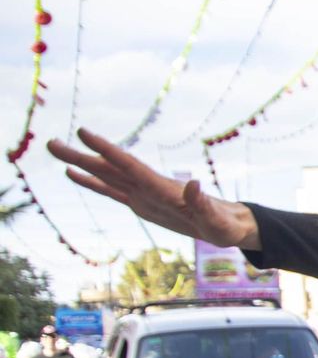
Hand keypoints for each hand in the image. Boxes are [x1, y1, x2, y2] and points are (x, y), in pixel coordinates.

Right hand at [48, 128, 261, 248]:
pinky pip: (111, 191)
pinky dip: (91, 183)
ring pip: (106, 175)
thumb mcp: (216, 220)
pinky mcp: (141, 204)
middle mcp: (149, 186)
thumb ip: (203, 204)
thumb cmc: (224, 224)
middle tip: (50, 142)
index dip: (107, 150)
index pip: (130, 166)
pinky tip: (72, 174)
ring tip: (54, 150)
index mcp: (162, 188)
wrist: (228, 225)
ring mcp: (143, 193)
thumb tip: (194, 184)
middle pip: (110, 167)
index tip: (85, 132)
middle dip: (82, 154)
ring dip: (81, 163)